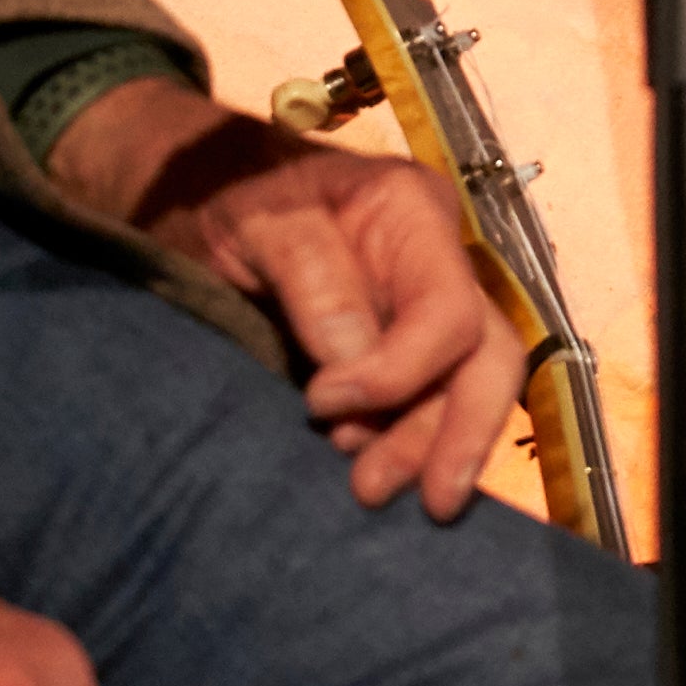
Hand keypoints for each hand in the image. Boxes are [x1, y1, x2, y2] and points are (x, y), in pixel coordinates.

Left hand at [45, 78, 531, 519]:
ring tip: (369, 491)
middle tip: (397, 495)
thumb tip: (355, 368)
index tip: (320, 402)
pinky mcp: (402, 350)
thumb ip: (312, 277)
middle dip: (453, 433)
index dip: (399, 372)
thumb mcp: (256, 218)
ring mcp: (424, 309)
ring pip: (469, 389)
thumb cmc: (228, 190)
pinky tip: (381, 476)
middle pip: (488, 357)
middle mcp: (437, 263)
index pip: (448, 311)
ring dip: (428, 449)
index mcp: (413, 213)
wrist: (198, 190)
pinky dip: (412, 444)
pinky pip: (432, 402)